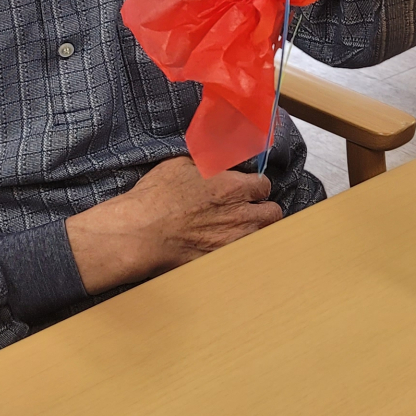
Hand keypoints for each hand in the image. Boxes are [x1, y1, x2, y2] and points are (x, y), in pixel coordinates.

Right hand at [66, 155, 281, 292]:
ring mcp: (234, 241)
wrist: (142, 232)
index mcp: (233, 187)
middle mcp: (241, 215)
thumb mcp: (181, 163)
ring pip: (263, 236)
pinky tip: (225, 244)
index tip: (247, 188)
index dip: (256, 186)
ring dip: (255, 230)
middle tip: (249, 209)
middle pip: (273, 213)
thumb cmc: (157, 196)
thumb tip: (217, 156)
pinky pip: (244, 254)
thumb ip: (208, 162)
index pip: (264, 185)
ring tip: (239, 228)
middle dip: (263, 209)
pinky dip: (239, 249)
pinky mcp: (223, 260)